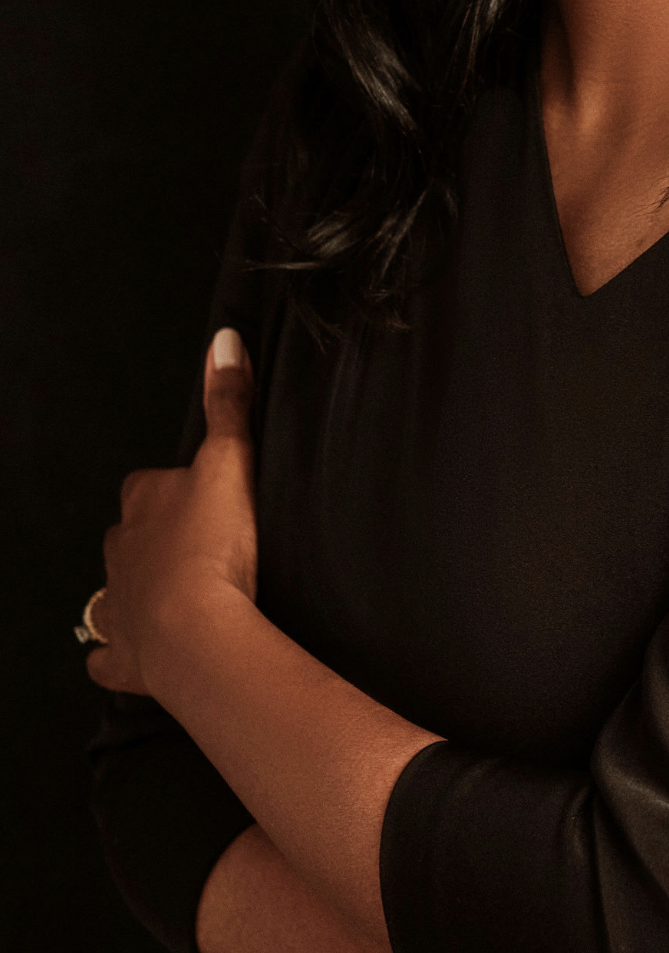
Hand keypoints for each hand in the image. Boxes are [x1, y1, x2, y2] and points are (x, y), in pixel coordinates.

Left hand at [86, 328, 257, 696]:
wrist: (198, 632)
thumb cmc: (214, 545)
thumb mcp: (231, 460)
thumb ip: (228, 403)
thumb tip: (224, 340)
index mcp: (142, 502)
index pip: (148, 484)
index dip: (171, 487)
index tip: (198, 494)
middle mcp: (119, 550)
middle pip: (129, 536)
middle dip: (153, 540)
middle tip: (194, 546)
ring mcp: (117, 605)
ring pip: (114, 591)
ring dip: (135, 592)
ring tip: (171, 597)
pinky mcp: (123, 657)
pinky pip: (109, 655)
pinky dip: (116, 654)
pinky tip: (134, 655)